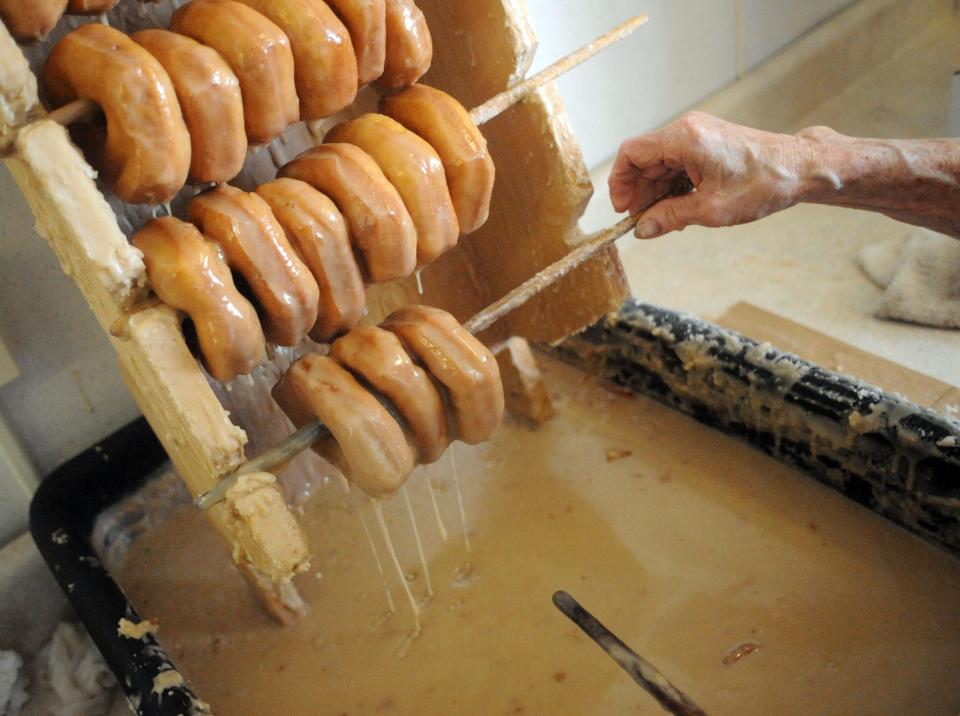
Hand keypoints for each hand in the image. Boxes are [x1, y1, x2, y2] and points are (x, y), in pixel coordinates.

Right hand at [609, 112, 812, 238]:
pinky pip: (676, 164)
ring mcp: (697, 135)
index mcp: (685, 139)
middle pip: (644, 160)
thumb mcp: (711, 209)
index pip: (631, 153)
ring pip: (659, 164)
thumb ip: (670, 217)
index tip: (623, 209)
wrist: (800, 168)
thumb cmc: (763, 183)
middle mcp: (687, 130)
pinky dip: (672, 187)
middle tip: (644, 222)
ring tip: (665, 220)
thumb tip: (642, 229)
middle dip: (639, 193)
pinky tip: (678, 209)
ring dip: (656, 193)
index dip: (620, 183)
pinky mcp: (706, 143)